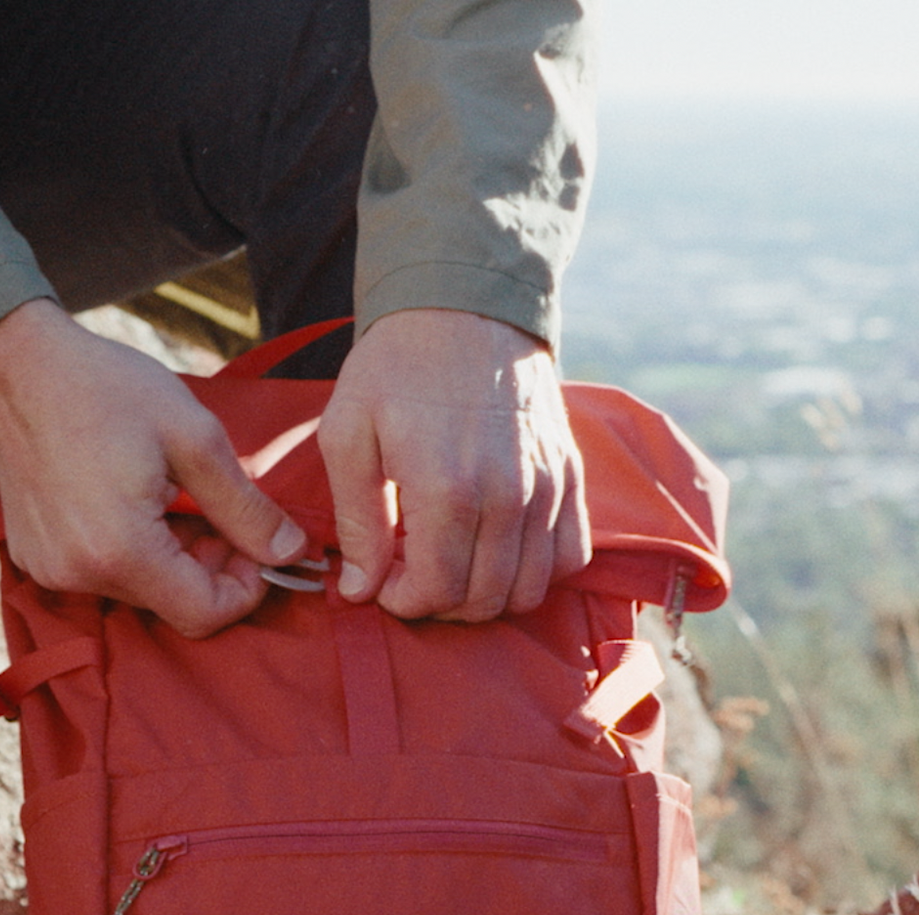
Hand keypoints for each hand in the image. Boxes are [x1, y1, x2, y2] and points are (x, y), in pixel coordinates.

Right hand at [0, 300, 306, 636]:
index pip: (203, 615)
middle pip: (171, 604)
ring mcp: (49, 570)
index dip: (244, 589)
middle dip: (210, 567)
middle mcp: (78, 575)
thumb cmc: (108, 390)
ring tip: (176, 498)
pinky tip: (136, 501)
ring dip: (172, 558)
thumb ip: (247, 509)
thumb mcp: (195, 439)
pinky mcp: (33, 558)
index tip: (257, 547)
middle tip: (221, 513)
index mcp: (121, 551)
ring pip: (139, 591)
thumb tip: (292, 552)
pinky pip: (101, 574)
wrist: (19, 366)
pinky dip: (132, 551)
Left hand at [317, 308, 589, 620]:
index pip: (438, 592)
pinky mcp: (570, 476)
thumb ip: (356, 521)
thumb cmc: (396, 370)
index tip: (383, 582)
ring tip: (452, 563)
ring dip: (487, 595)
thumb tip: (360, 590)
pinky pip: (570, 557)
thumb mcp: (348, 435)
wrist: (466, 306)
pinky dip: (536, 570)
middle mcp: (508, 497)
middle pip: (485, 601)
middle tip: (412, 573)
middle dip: (441, 604)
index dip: (404, 603)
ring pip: (530, 590)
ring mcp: (548, 488)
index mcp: (448, 489)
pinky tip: (498, 548)